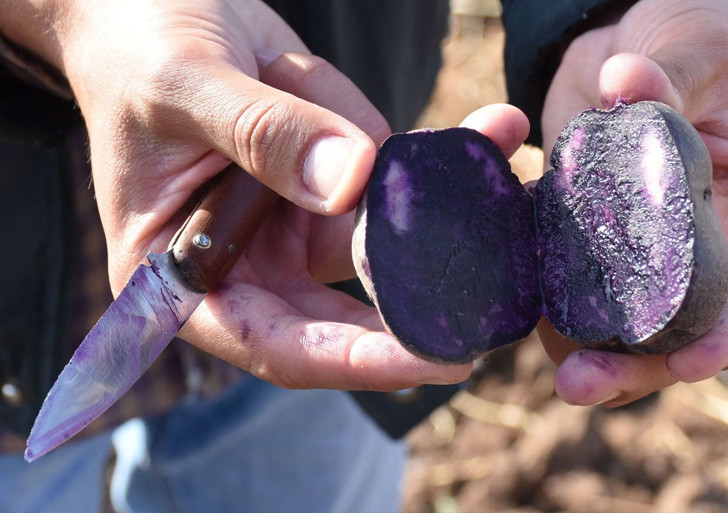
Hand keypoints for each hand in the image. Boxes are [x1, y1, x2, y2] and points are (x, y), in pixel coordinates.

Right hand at [2, 0, 526, 388]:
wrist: (159, 9)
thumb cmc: (142, 52)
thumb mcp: (185, 85)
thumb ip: (261, 134)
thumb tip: (349, 181)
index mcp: (184, 277)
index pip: (272, 342)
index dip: (350, 360)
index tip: (429, 360)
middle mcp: (248, 266)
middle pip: (344, 319)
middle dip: (420, 315)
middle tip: (496, 317)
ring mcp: (298, 226)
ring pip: (386, 250)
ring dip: (452, 224)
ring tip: (505, 187)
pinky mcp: (338, 184)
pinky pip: (399, 187)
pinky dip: (447, 164)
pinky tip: (496, 132)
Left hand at [537, 0, 727, 405]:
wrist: (638, 39)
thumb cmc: (702, 37)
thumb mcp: (702, 46)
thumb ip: (672, 75)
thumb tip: (624, 83)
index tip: (693, 361)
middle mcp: (720, 250)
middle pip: (690, 329)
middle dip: (641, 365)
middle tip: (583, 384)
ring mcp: (657, 256)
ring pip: (633, 328)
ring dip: (592, 356)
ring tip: (555, 374)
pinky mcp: (601, 247)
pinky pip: (582, 291)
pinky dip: (557, 310)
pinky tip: (528, 318)